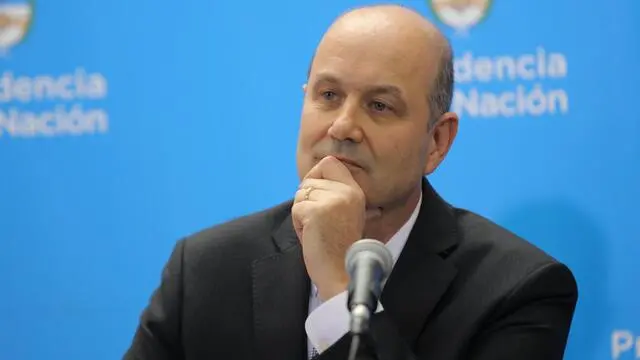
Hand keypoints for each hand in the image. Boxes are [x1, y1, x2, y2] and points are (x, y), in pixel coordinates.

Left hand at [292, 156, 380, 300]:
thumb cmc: (339, 247)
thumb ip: (334, 194)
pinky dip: (298, 225)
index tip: (316, 196)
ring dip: (301, 214)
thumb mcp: (345, 213)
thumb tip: (311, 179)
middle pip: (309, 180)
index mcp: (355, 191)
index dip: (316, 175)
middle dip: (306, 202)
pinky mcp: (316, 212)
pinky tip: (312, 236)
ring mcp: (332, 200)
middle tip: (320, 224)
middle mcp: (346, 192)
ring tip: (317, 231)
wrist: (341, 271)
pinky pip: (295, 209)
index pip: (330, 163)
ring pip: (300, 195)